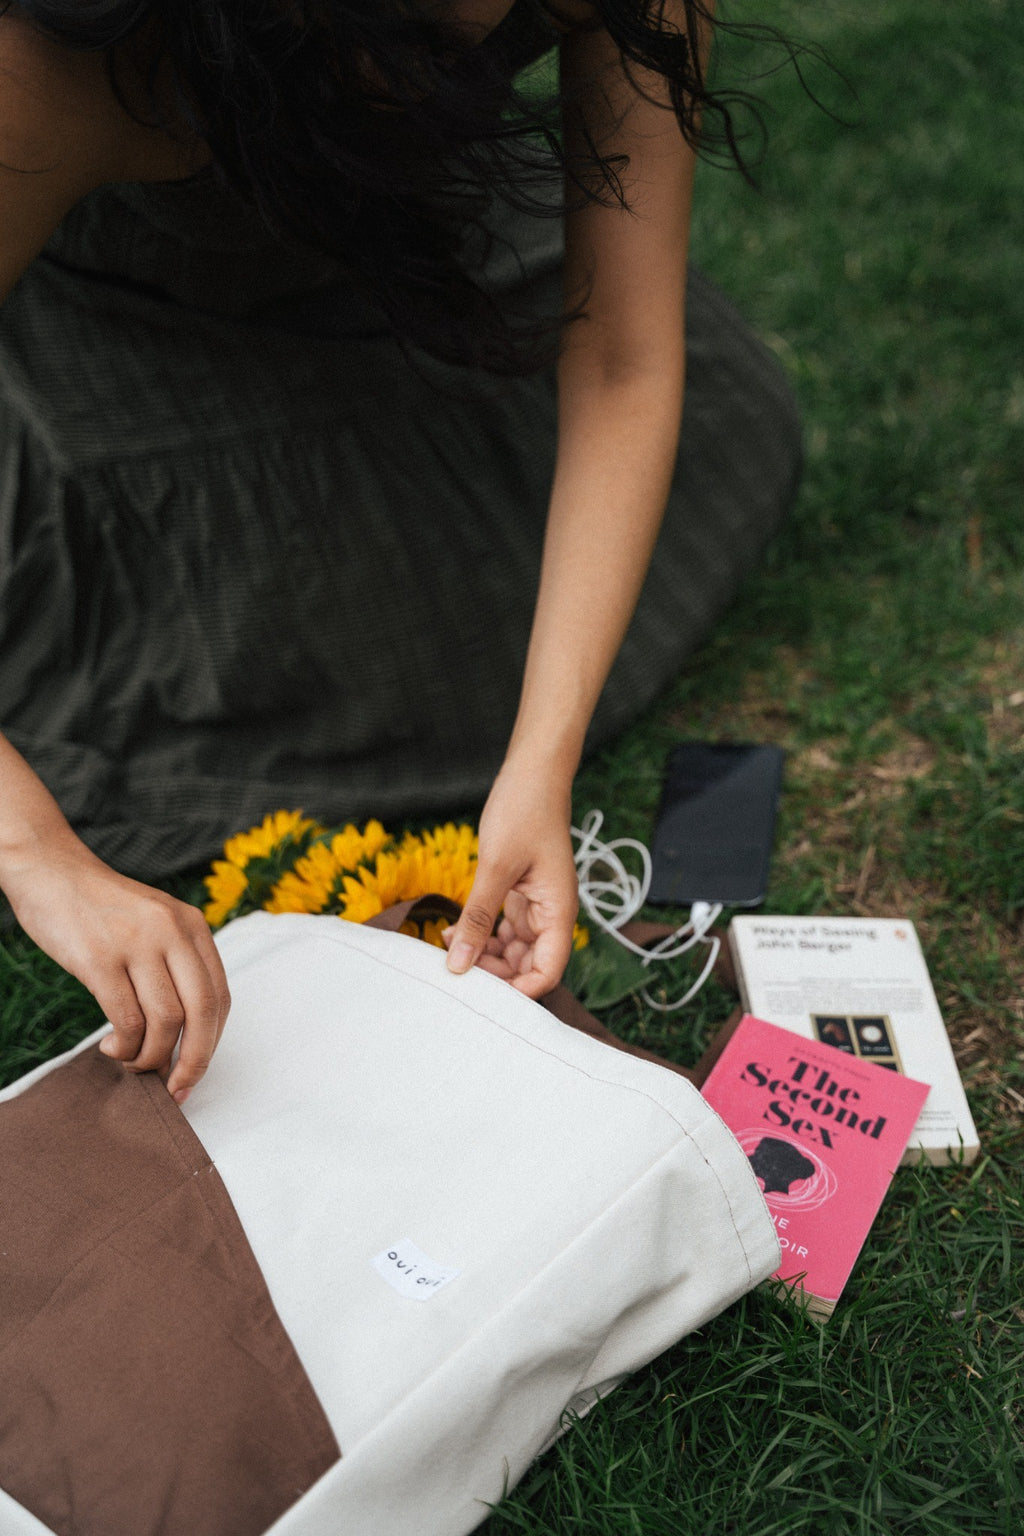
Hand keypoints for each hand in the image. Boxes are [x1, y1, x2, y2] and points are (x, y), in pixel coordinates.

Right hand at [3, 831, 229, 1103]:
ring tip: (130, 1061)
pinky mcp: (99, 959)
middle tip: (176, 1088)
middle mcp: (172, 932)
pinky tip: (110, 1047)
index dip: (212, 1042)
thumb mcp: (154, 922)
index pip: (220, 996)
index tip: (194, 1071)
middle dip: (194, 1060)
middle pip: (203, 1012)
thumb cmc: (100, 908)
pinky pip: (126, 1019)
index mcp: (192, 925)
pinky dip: (124, 1045)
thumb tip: (185, 1033)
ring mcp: (136, 944)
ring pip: (166, 1021)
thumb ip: (174, 963)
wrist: (50, 871)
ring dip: (150, 1056)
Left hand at [443, 762, 577, 998]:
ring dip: (483, 955)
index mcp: (558, 912)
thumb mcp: (496, 867)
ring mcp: (534, 904)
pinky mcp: (518, 893)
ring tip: (449, 951)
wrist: (531, 774)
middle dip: (495, 974)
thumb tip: (460, 965)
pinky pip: (501, 927)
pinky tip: (454, 932)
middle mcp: (550, 914)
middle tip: (456, 971)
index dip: (519, 991)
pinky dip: (480, 933)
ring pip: (512, 950)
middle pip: (527, 966)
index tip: (482, 994)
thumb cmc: (524, 812)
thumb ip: (478, 918)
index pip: (547, 972)